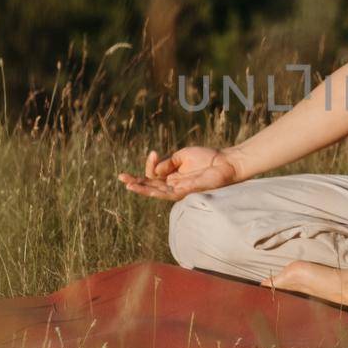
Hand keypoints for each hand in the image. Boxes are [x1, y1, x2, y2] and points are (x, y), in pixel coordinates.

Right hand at [117, 146, 240, 200]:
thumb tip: (155, 171)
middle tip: (121, 177)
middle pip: (151, 186)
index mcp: (172, 176)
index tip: (153, 153)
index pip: (153, 175)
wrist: (226, 162)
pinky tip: (148, 189)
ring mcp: (180, 190)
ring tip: (129, 185)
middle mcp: (174, 185)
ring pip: (157, 193)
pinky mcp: (187, 192)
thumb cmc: (207, 158)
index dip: (149, 166)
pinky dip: (158, 192)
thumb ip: (168, 162)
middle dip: (136, 182)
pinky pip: (169, 194)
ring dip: (142, 189)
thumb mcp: (183, 156)